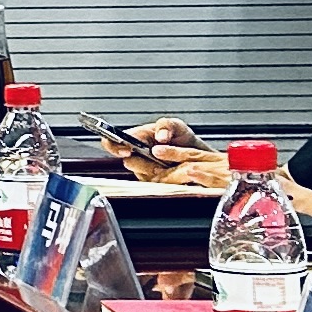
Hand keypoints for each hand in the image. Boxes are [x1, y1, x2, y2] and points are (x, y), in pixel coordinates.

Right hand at [113, 117, 229, 189]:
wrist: (199, 158)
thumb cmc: (183, 140)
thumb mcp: (177, 126)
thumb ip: (166, 125)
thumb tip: (160, 136)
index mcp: (135, 138)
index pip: (112, 142)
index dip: (114, 146)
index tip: (126, 149)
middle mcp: (136, 157)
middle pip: (128, 162)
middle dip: (144, 162)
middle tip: (158, 158)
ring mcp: (144, 172)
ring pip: (143, 175)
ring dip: (158, 171)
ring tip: (172, 164)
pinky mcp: (154, 185)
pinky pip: (155, 186)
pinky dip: (167, 180)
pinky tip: (175, 173)